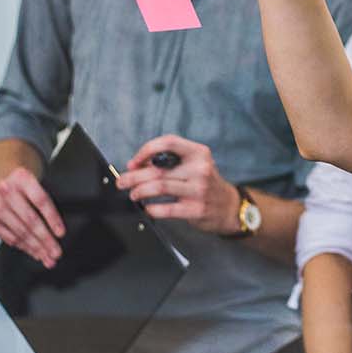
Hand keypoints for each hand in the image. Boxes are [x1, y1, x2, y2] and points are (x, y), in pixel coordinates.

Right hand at [0, 166, 64, 268]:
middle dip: (45, 239)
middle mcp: (6, 191)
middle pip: (30, 220)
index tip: (60, 233)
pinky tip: (33, 252)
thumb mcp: (38, 185)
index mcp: (22, 178)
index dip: (52, 219)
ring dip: (35, 247)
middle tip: (56, 252)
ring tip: (47, 256)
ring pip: (20, 232)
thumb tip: (57, 231)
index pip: (40, 201)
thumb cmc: (25, 186)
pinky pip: (9, 238)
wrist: (3, 181)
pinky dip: (23, 247)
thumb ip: (46, 204)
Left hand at [116, 135, 242, 235]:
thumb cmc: (206, 183)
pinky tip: (147, 208)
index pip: (168, 143)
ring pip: (159, 187)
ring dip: (139, 191)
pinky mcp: (196, 209)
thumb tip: (137, 164)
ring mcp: (199, 190)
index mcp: (199, 153)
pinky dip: (151, 209)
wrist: (229, 207)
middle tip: (122, 181)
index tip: (134, 162)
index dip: (146, 150)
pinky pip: (165, 209)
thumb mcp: (196, 164)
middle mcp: (200, 169)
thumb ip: (171, 161)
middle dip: (133, 176)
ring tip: (133, 194)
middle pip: (158, 169)